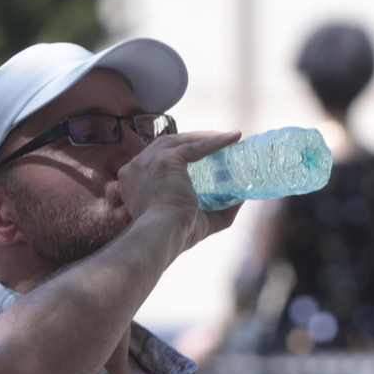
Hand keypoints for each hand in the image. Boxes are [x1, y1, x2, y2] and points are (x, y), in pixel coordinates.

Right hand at [116, 130, 244, 252]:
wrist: (161, 236)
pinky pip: (195, 146)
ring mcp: (148, 161)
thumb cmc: (172, 234)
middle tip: (216, 144)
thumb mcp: (195, 221)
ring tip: (227, 139)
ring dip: (204, 137)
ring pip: (180, 141)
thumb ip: (216, 211)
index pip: (155, 160)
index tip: (199, 158)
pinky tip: (233, 138)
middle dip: (192, 142)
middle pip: (167, 145)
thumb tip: (239, 200)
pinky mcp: (165, 159)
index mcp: (133, 182)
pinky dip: (216, 142)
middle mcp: (135, 168)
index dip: (177, 155)